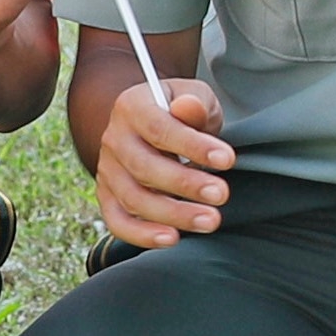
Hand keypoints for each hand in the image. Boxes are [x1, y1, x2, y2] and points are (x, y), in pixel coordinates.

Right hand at [88, 70, 238, 245]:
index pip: (159, 129)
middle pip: (145, 167)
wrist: (151, 123)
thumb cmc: (181, 111)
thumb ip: (194, 103)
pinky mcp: (108, 197)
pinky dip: (142, 234)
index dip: (193, 146)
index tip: (227, 159)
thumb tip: (189, 108)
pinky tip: (173, 239)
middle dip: (186, 184)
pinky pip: (118, 221)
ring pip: (134, 198)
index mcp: (132, 107)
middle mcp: (113, 139)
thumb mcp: (193, 96)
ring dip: (173, 214)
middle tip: (221, 194)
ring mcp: (107, 170)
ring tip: (210, 221)